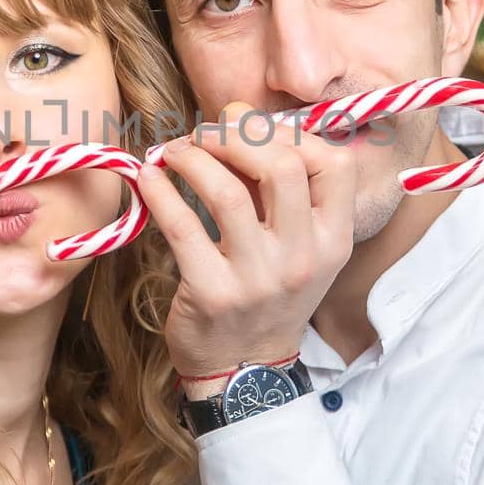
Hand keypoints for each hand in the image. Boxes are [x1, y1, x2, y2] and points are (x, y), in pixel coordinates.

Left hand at [137, 103, 354, 392]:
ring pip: (227, 191)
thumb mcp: (295, 245)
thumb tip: (239, 115)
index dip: (291, 133)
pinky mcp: (212, 292)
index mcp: (334, 239)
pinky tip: (149, 177)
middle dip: (236, 136)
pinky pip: (182, 225)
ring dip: (194, 158)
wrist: (244, 369)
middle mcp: (303, 257)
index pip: (334, 164)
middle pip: (281, 166)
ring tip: (175, 152)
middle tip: (205, 135)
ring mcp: (258, 277)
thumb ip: (276, 186)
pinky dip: (160, 191)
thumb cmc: (267, 293)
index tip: (253, 130)